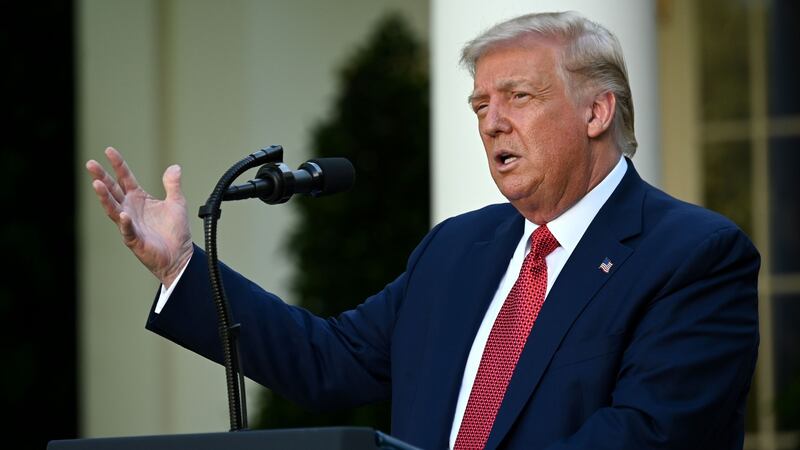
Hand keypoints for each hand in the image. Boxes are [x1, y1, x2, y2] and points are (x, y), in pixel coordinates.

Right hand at [86, 147, 192, 287]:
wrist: (179, 255)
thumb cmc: (175, 231)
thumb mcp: (177, 203)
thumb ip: (173, 185)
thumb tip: (175, 166)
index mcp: (139, 198)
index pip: (125, 178)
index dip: (118, 164)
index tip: (109, 150)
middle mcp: (130, 209)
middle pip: (112, 190)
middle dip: (101, 177)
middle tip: (90, 164)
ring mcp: (129, 224)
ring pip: (113, 208)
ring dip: (105, 197)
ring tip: (97, 184)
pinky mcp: (134, 239)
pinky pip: (127, 230)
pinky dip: (124, 222)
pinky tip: (123, 214)